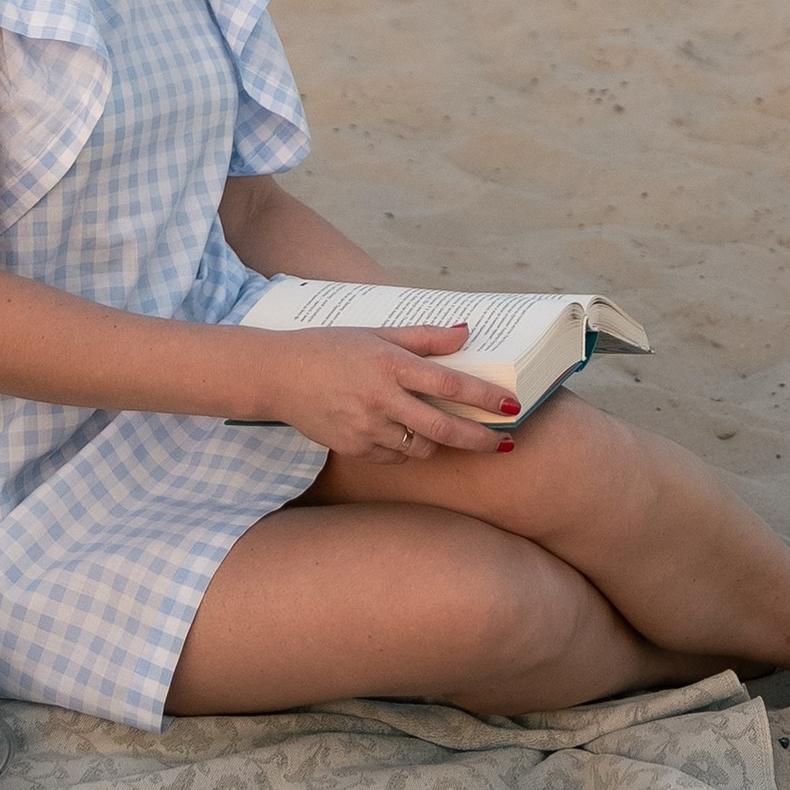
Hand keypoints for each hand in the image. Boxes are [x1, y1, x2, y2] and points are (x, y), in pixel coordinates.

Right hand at [247, 320, 516, 458]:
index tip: (511, 405)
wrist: (278, 376)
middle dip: (480, 439)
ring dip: (439, 442)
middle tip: (505, 443)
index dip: (484, 397)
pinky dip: (406, 448)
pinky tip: (402, 432)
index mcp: (390, 364)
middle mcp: (381, 399)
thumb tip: (466, 332)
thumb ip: (424, 337)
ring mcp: (366, 428)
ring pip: (421, 448)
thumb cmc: (330, 347)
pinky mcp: (354, 449)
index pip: (449, 384)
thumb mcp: (377, 333)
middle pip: (443, 429)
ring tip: (444, 431)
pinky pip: (395, 457)